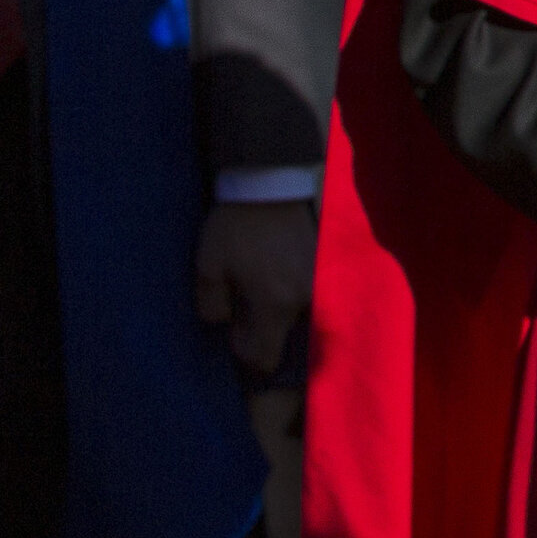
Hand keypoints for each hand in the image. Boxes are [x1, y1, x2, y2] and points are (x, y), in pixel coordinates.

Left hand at [194, 199, 316, 371]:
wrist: (273, 181)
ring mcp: (320, 280)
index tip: (235, 329)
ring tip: (265, 281)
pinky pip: (312, 290)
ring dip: (282, 306)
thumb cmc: (237, 226)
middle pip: (286, 335)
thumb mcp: (209, 264)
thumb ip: (211, 303)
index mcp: (275, 304)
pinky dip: (296, 287)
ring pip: (300, 312)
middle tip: (247, 300)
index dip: (246, 351)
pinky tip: (280, 268)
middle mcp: (304, 298)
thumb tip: (223, 321)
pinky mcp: (327, 262)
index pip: (266, 356)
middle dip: (265, 326)